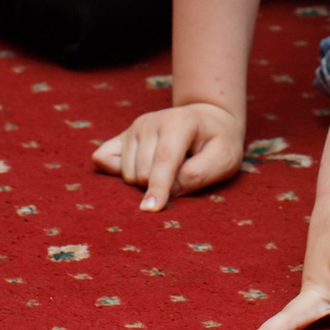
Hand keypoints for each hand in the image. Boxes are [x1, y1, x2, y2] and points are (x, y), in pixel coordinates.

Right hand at [90, 102, 242, 210]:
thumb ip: (199, 174)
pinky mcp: (123, 136)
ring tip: (168, 170)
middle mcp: (151, 121)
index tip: (150, 210)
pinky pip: (104, 159)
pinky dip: (114, 171)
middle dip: (159, 186)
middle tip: (182, 176)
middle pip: (143, 171)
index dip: (158, 187)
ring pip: (127, 173)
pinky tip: (135, 170)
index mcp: (179, 122)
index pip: (165, 160)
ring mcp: (134, 127)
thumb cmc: (218, 143)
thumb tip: (169, 188)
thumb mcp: (225, 158)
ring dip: (145, 182)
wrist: (207, 119)